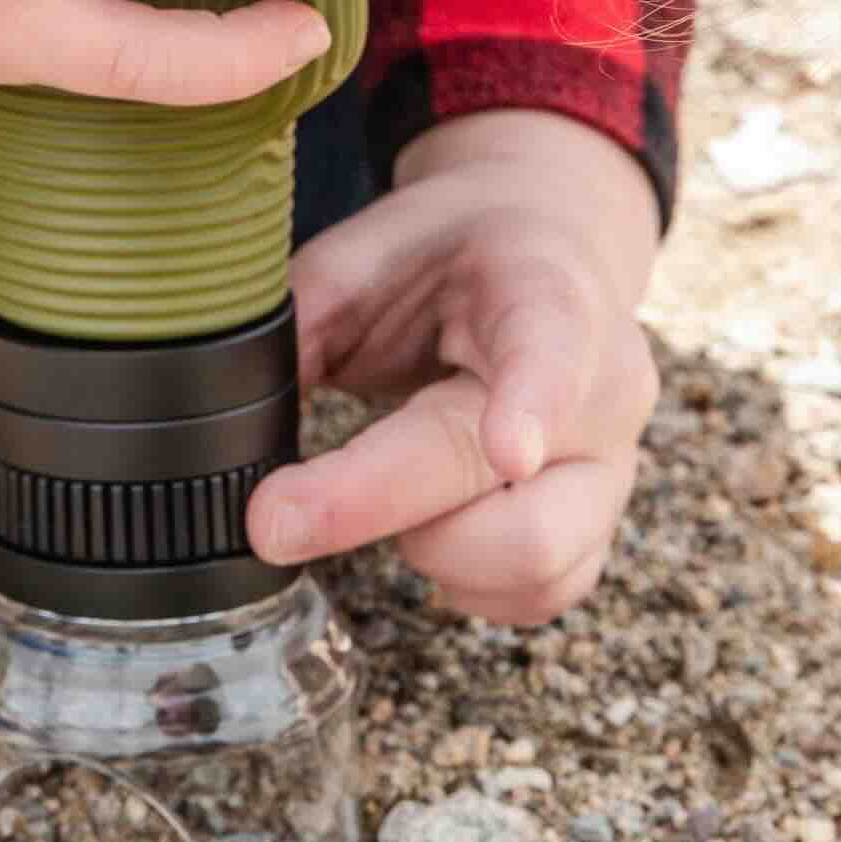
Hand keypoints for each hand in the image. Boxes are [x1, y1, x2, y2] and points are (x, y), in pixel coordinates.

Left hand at [246, 112, 660, 623]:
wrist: (541, 245)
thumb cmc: (448, 253)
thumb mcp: (363, 254)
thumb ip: (302, 325)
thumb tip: (228, 421)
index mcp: (546, 292)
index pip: (552, 347)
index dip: (531, 404)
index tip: (508, 453)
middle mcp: (605, 389)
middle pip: (516, 489)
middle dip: (379, 508)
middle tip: (273, 515)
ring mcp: (612, 468)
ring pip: (537, 562)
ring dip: (429, 550)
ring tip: (379, 493)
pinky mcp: (600, 528)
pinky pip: (540, 596)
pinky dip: (466, 584)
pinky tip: (427, 530)